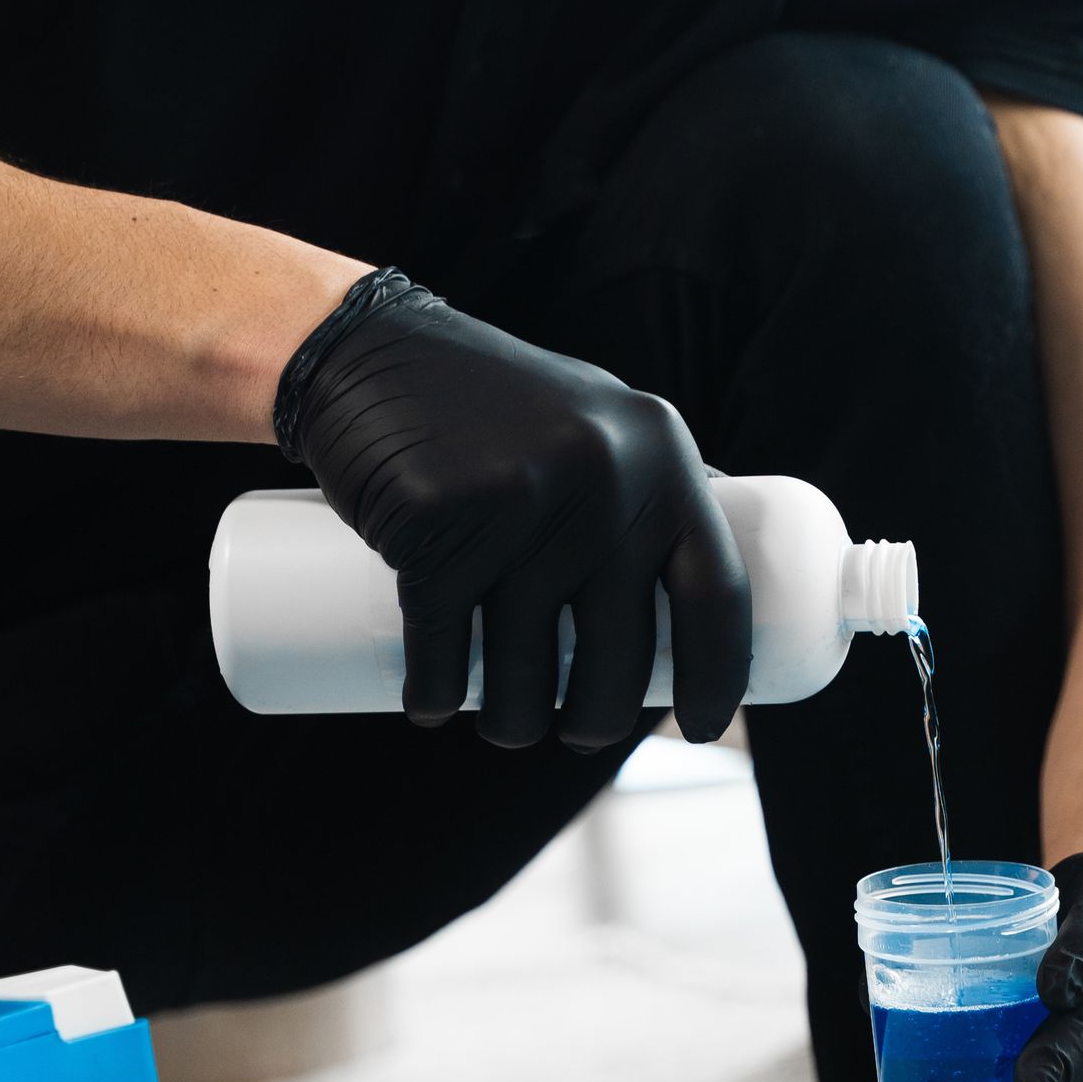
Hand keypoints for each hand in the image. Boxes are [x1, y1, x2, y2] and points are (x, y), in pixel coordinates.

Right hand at [274, 269, 751, 747]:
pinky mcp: (436, 525)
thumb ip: (644, 491)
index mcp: (662, 457)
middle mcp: (604, 478)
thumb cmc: (492, 407)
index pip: (716, 595)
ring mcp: (519, 502)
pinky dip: (435, 698)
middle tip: (576, 732)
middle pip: (617, 657)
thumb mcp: (594, 425)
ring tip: (504, 725)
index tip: (701, 726)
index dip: (717, 677)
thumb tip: (699, 590)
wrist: (365, 349)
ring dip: (513, 727)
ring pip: (526, 674)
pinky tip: (433, 708)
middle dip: (596, 724)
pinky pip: (443, 654)